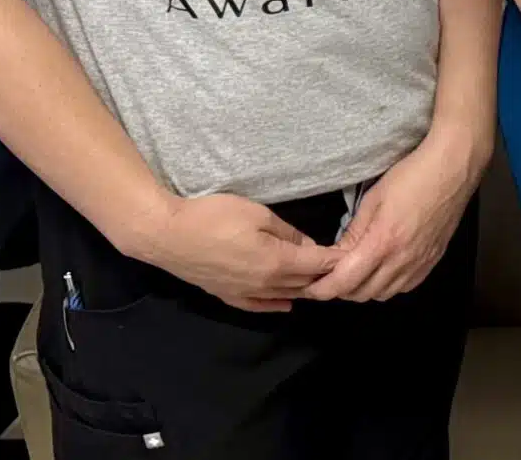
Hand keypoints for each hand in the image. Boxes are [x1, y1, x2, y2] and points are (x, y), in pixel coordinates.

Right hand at [129, 193, 337, 312]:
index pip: (317, 265)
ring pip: (285, 296)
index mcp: (277, 263)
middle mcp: (264, 284)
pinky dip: (276, 304)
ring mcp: (244, 293)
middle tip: (343, 268)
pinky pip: (258, 306)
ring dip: (305, 290)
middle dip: (325, 276)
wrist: (165, 234)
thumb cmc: (213, 217)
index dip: (337, 260)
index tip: (354, 254)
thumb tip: (310, 246)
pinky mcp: (226, 295)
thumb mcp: (259, 215)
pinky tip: (286, 304)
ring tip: (322, 282)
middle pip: (305, 284)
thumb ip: (288, 233)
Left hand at [302, 131, 486, 303]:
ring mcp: (420, 263)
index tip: (311, 287)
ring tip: (357, 274)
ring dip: (365, 289)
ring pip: (384, 295)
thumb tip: (338, 255)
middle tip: (331, 276)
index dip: (323, 289)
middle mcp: (401, 260)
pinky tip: (384, 270)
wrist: (452, 169)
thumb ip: (354, 232)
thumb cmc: (410, 176)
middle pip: (362, 294)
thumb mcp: (373, 200)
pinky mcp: (433, 261)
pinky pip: (405, 287)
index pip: (344, 282)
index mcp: (382, 243)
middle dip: (341, 290)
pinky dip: (388, 286)